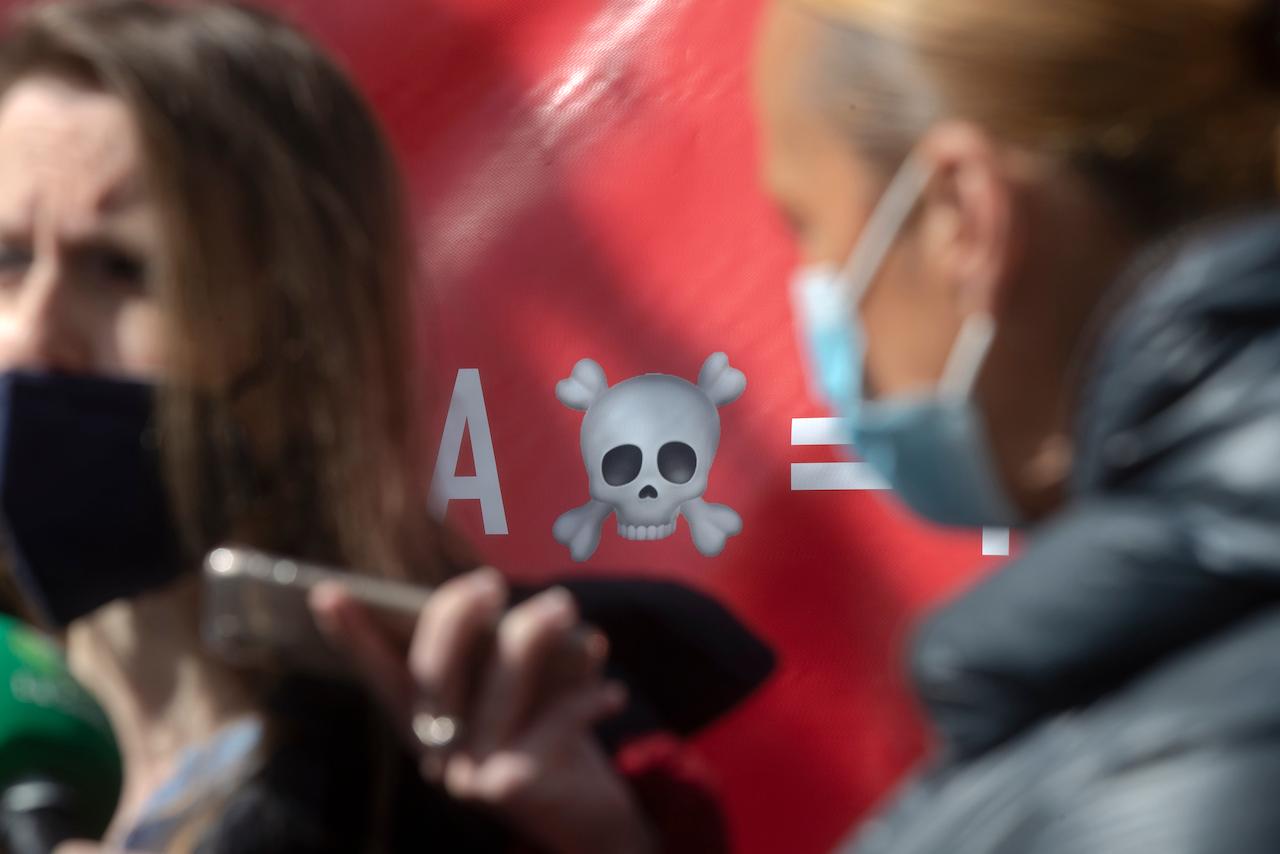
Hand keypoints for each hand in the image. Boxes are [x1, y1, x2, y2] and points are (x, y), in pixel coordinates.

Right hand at [311, 569, 656, 853]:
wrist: (586, 817)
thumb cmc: (548, 735)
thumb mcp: (519, 693)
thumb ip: (500, 656)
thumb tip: (506, 607)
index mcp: (428, 721)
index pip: (381, 673)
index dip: (352, 635)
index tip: (325, 592)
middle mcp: (436, 749)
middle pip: (432, 668)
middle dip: (458, 613)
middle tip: (490, 583)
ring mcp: (467, 772)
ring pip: (499, 681)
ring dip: (536, 633)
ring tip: (563, 605)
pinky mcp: (510, 787)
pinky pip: (553, 719)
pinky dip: (586, 699)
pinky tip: (611, 694)